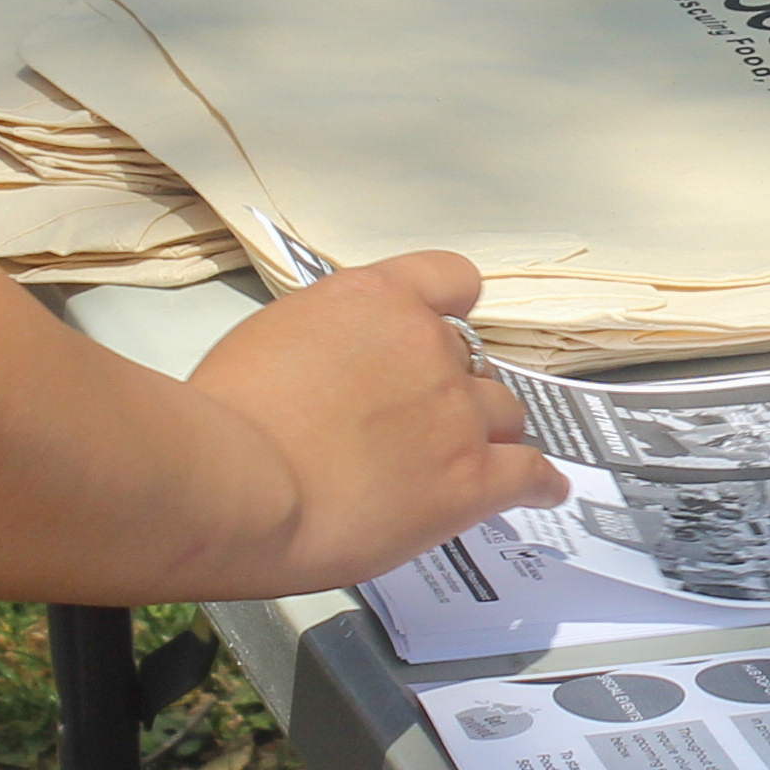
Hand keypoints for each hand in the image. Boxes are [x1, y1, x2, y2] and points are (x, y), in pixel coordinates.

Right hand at [179, 250, 565, 595]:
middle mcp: (428, 345)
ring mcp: (456, 414)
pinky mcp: (471, 480)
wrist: (238, 482)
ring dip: (486, 434)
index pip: (449, 280)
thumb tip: (327, 374)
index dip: (447, 313)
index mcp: (375, 299)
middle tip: (419, 423)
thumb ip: (323, 346)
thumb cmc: (228, 419)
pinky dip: (537, 483)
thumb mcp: (270, 342)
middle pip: (473, 360)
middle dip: (452, 389)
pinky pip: (529, 475)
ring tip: (464, 459)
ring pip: (504, 414)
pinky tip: (541, 489)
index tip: (438, 333)